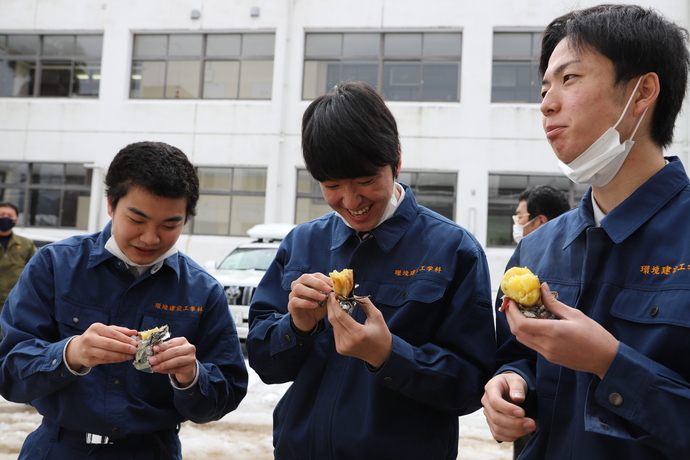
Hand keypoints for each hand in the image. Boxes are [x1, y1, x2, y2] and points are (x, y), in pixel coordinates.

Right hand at [65, 323, 137, 370]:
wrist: (78, 348)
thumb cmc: (97, 336)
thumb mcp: (107, 330)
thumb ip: (121, 331)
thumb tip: (134, 332)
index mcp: (95, 328)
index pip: (112, 333)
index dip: (125, 339)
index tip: (135, 342)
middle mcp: (89, 338)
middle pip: (109, 344)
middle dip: (123, 347)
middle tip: (134, 350)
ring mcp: (87, 350)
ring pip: (107, 354)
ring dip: (121, 356)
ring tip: (130, 356)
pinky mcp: (88, 360)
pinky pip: (105, 361)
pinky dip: (116, 360)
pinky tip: (123, 358)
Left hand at [148, 337, 196, 386]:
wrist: (186, 367)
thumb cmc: (176, 356)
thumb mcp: (170, 350)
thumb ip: (162, 350)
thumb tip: (151, 353)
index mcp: (182, 341)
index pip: (171, 343)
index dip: (162, 346)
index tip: (153, 349)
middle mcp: (189, 348)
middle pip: (174, 352)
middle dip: (161, 356)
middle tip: (151, 360)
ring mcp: (191, 358)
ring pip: (176, 361)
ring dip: (164, 365)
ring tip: (154, 368)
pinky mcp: (190, 368)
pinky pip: (177, 369)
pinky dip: (167, 370)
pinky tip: (160, 371)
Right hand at [288, 273, 331, 332]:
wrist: (309, 321)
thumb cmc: (318, 307)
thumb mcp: (327, 299)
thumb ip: (331, 293)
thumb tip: (340, 288)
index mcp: (308, 281)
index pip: (315, 275)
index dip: (325, 278)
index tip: (333, 284)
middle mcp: (298, 285)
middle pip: (305, 278)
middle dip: (318, 283)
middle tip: (328, 290)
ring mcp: (293, 294)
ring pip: (298, 288)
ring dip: (312, 292)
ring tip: (322, 298)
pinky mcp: (291, 305)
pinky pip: (295, 301)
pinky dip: (306, 303)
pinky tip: (314, 305)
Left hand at [327, 294, 391, 368]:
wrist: (381, 355)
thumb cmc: (381, 334)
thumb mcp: (377, 316)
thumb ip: (365, 303)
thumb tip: (353, 294)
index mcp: (358, 333)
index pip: (340, 316)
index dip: (334, 304)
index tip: (334, 294)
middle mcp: (348, 341)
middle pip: (333, 320)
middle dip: (331, 306)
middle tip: (332, 297)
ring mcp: (343, 347)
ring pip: (333, 326)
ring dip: (334, 315)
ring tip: (339, 306)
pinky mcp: (340, 349)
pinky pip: (335, 332)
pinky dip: (337, 324)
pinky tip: (342, 320)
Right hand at [481, 372, 535, 441]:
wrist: (508, 387)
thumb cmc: (512, 383)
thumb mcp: (516, 380)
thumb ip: (517, 388)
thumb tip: (519, 398)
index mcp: (491, 388)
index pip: (495, 401)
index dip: (508, 409)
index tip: (523, 412)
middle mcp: (486, 402)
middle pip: (496, 418)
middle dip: (515, 423)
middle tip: (532, 423)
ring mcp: (488, 414)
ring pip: (497, 428)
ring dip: (515, 431)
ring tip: (530, 427)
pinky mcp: (492, 423)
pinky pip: (498, 435)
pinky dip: (510, 437)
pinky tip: (522, 432)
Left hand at [502, 283, 618, 377]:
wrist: (606, 360)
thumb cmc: (595, 335)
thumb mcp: (575, 315)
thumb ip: (554, 303)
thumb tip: (542, 288)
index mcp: (552, 332)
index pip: (521, 324)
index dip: (512, 312)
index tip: (511, 300)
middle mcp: (546, 345)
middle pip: (517, 332)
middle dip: (510, 317)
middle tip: (512, 304)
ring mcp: (547, 353)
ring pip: (522, 339)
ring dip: (517, 325)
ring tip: (520, 312)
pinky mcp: (550, 358)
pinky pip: (531, 344)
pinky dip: (527, 333)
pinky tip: (533, 323)